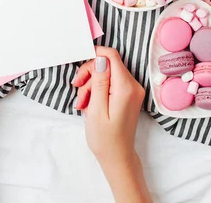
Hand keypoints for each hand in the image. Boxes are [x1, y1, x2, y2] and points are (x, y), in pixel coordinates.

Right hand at [73, 47, 150, 201]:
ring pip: (106, 74)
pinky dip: (97, 91)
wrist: (117, 156)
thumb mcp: (96, 109)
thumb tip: (101, 59)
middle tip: (77, 89)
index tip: (80, 63)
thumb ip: (100, 82)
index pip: (112, 56)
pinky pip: (110, 84)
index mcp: (126, 88)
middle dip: (89, 75)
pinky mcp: (128, 95)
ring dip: (91, 86)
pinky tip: (89, 104)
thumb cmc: (105, 138)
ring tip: (82, 104)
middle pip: (107, 64)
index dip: (95, 55)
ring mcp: (132, 90)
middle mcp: (133, 85)